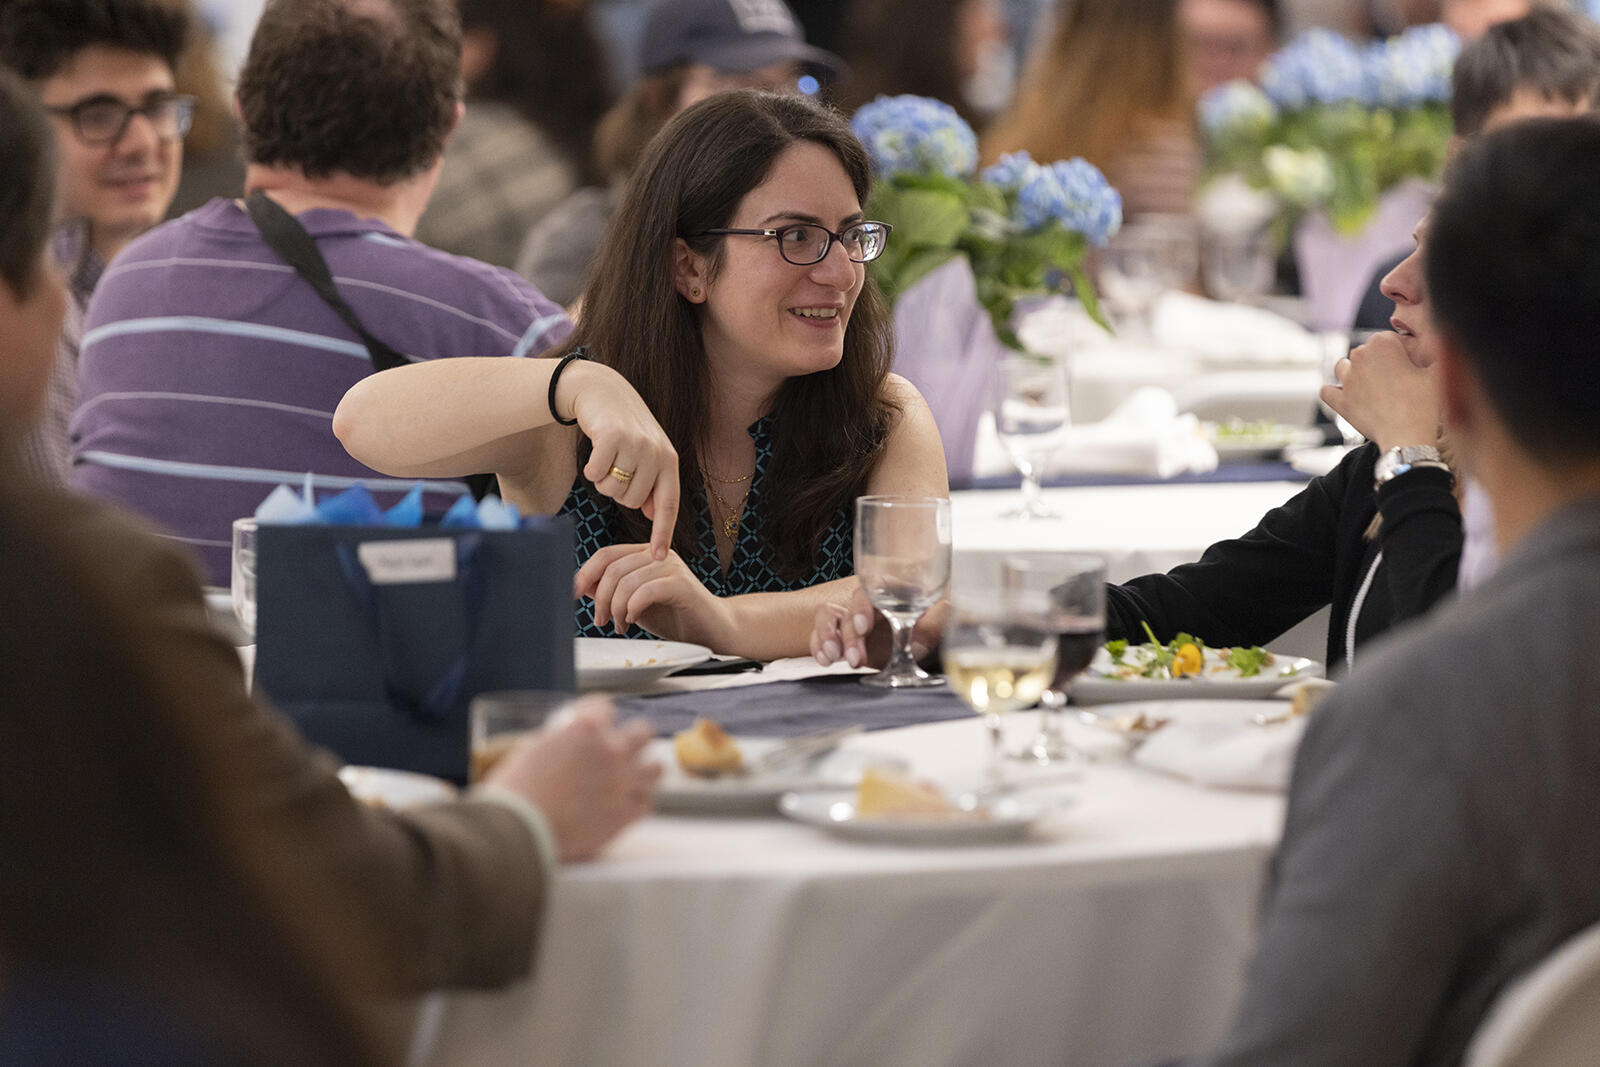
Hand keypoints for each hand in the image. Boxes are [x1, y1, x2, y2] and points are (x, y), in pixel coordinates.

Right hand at [485, 698, 659, 861]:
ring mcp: (623, 783)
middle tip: (623, 744)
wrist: (518, 830)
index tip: (595, 717)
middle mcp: (612, 751)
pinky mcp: (625, 814)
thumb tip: (564, 743)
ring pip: (655, 769)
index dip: (597, 710)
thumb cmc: (517, 790)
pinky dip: (637, 801)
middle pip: (642, 732)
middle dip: (633, 736)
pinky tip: (626, 802)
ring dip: (642, 770)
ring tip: (631, 776)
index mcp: (586, 728)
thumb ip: (559, 740)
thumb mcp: (532, 748)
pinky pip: (646, 803)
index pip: (604, 705)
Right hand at [565, 362, 678, 558]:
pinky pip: (595, 475)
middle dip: (618, 492)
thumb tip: (653, 514)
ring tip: (607, 457)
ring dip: (603, 481)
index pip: (668, 505)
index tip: (658, 558)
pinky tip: (595, 450)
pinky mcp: (611, 437)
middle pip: (631, 502)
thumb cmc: (623, 427)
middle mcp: (656, 453)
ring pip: (612, 491)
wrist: (601, 390)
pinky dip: (590, 469)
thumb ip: (651, 482)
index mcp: (668, 461)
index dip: (662, 533)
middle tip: (616, 467)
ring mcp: (635, 445)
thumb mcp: (646, 453)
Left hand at [573, 543, 730, 648]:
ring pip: (627, 580)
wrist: (713, 631)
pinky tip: (633, 620)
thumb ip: (612, 593)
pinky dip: (633, 608)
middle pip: (613, 568)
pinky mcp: (682, 584)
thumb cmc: (675, 618)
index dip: (585, 574)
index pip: (606, 555)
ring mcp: (671, 567)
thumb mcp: (634, 605)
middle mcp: (658, 554)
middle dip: (599, 598)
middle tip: (600, 621)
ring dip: (616, 608)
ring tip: (620, 626)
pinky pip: (646, 590)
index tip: (572, 594)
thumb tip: (581, 586)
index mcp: (645, 555)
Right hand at [810, 586, 943, 668]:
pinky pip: (819, 634)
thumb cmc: (927, 627)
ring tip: (832, 658)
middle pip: (850, 609)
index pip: (871, 588)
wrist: (916, 648)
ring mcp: (851, 619)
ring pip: (828, 616)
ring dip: (827, 636)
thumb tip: (920, 640)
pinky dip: (818, 645)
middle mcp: (868, 603)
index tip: (863, 626)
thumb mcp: (936, 625)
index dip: (863, 606)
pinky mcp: (840, 637)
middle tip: (855, 659)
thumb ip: (933, 626)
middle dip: (850, 636)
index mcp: (890, 592)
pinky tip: (824, 659)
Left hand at [1319, 332, 1440, 452]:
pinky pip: (1327, 391)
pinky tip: (1346, 396)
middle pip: (1367, 352)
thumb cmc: (1423, 403)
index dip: (1403, 351)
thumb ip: (1434, 352)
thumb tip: (1437, 345)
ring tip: (1373, 385)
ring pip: (1343, 366)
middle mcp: (1359, 357)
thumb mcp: (1436, 371)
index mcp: (1382, 343)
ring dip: (1355, 372)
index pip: (1391, 338)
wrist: (1407, 435)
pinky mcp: (1340, 401)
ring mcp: (1346, 380)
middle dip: (1381, 361)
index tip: (1413, 364)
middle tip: (1399, 378)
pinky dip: (1335, 392)